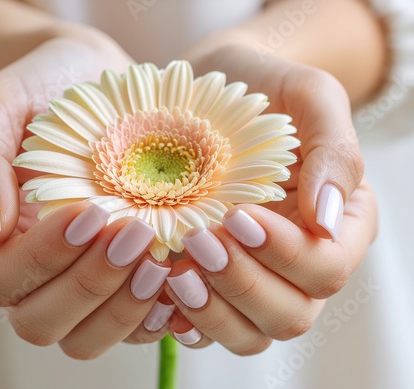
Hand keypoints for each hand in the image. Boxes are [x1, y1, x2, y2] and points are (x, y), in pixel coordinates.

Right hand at [0, 38, 171, 358]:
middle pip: (42, 320)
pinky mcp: (121, 280)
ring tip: (159, 261)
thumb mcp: (2, 104)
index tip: (90, 212)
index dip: (43, 258)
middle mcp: (35, 269)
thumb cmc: (48, 89)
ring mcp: (79, 279)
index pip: (1, 279)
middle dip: (90, 284)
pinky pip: (133, 325)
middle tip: (134, 234)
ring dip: (124, 307)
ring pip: (86, 336)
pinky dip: (156, 313)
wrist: (102, 84)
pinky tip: (179, 280)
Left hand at [136, 45, 376, 352]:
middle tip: (198, 241)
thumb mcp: (309, 98)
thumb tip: (327, 220)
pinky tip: (161, 292)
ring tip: (175, 274)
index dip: (286, 254)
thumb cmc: (262, 89)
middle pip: (290, 313)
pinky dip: (185, 319)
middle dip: (243, 283)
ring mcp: (256, 277)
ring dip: (213, 312)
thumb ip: (335, 153)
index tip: (239, 215)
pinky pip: (208, 326)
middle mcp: (300, 263)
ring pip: (250, 333)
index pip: (327, 267)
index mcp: (336, 224)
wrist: (208, 91)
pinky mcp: (215, 282)